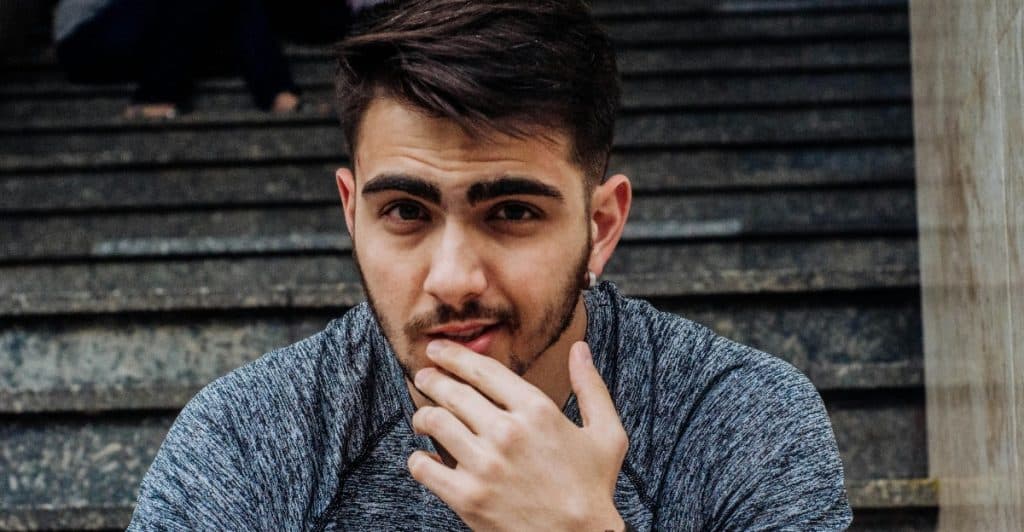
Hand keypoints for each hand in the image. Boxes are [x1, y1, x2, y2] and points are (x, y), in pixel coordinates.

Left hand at [408, 339, 627, 530]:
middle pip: (452, 391)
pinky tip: (425, 457)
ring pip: (434, 422)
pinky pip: (423, 467)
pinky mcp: (467, 497)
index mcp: (537, 411)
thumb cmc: (592, 488)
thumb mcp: (606, 434)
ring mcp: (484, 465)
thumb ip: (591, 387)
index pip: (483, 370)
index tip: (438, 351)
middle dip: (431, 379)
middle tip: (423, 377)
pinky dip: (418, 459)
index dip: (454, 356)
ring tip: (423, 419)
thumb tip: (580, 349)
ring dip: (422, 416)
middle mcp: (507, 432)